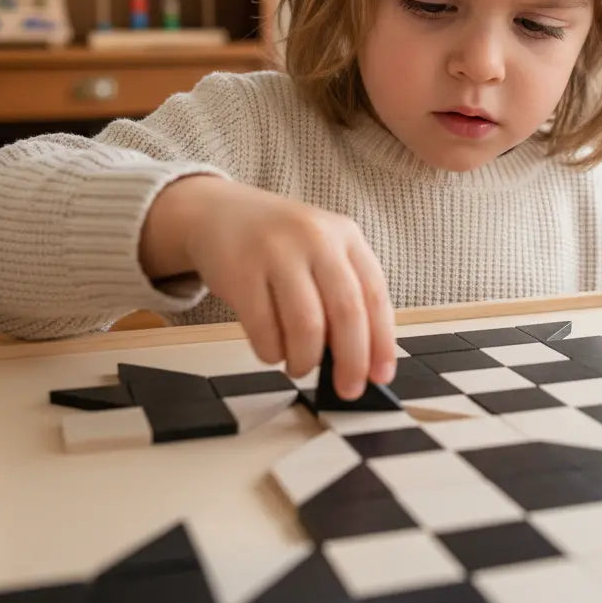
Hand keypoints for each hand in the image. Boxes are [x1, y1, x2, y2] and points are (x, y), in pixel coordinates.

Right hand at [142, 176, 396, 398]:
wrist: (220, 213)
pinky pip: (264, 329)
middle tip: (347, 389)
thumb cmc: (280, 244)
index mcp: (346, 235)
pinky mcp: (240, 271)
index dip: (382, 342)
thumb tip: (364, 359)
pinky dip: (271, 352)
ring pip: (306, 326)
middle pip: (346, 311)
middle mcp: (316, 238)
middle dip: (351, 361)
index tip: (381, 377)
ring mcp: (277, 252)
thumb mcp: (323, 251)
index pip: (375, 295)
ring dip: (306, 359)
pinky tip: (272, 351)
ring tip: (300, 366)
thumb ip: (345, 293)